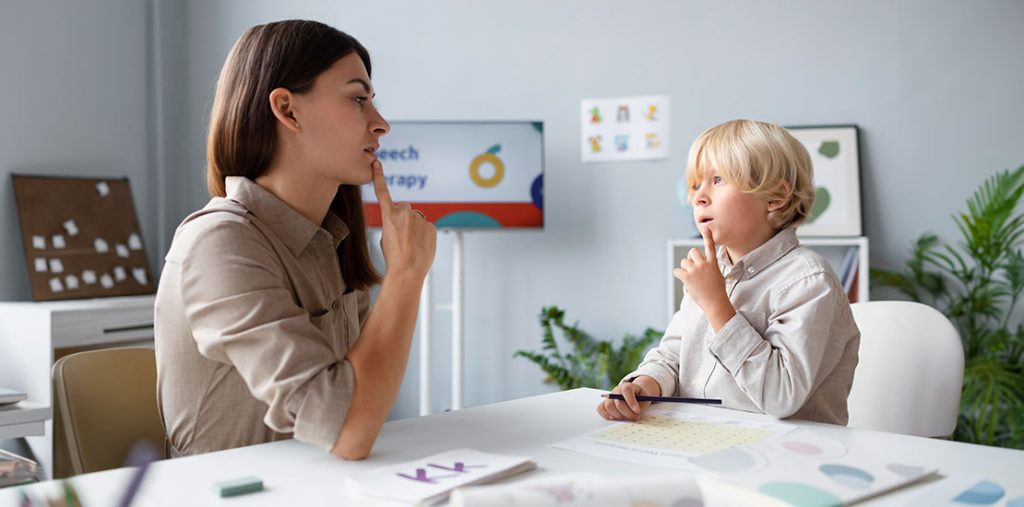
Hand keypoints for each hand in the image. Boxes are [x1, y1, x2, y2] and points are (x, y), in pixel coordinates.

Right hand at [373, 160, 436, 275]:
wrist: (407, 271)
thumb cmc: (393, 258)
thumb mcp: (386, 239)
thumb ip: (393, 224)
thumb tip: (404, 224)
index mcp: (388, 216)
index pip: (382, 192)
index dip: (379, 177)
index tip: (377, 163)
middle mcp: (404, 213)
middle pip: (404, 209)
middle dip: (404, 219)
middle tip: (403, 237)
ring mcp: (419, 219)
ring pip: (416, 220)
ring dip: (415, 228)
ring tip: (412, 245)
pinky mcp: (431, 226)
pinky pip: (427, 227)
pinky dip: (424, 235)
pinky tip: (421, 246)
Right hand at [596, 376, 658, 420]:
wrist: (635, 394)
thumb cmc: (640, 397)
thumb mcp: (645, 399)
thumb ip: (641, 405)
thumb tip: (635, 412)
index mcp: (627, 386)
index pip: (626, 391)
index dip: (631, 402)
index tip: (637, 411)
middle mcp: (617, 390)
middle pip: (618, 402)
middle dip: (628, 413)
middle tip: (636, 417)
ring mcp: (610, 397)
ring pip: (609, 406)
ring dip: (618, 415)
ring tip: (627, 417)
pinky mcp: (605, 403)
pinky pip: (600, 409)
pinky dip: (606, 415)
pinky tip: (614, 418)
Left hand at [673, 227, 734, 329]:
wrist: (715, 302)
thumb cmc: (717, 292)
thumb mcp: (718, 276)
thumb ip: (711, 268)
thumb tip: (705, 268)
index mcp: (712, 263)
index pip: (710, 246)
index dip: (707, 236)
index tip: (706, 228)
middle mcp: (704, 264)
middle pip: (692, 252)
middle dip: (690, 258)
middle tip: (692, 268)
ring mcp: (695, 270)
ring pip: (684, 261)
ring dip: (684, 268)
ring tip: (690, 277)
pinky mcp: (687, 277)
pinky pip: (677, 271)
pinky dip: (678, 274)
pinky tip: (683, 279)